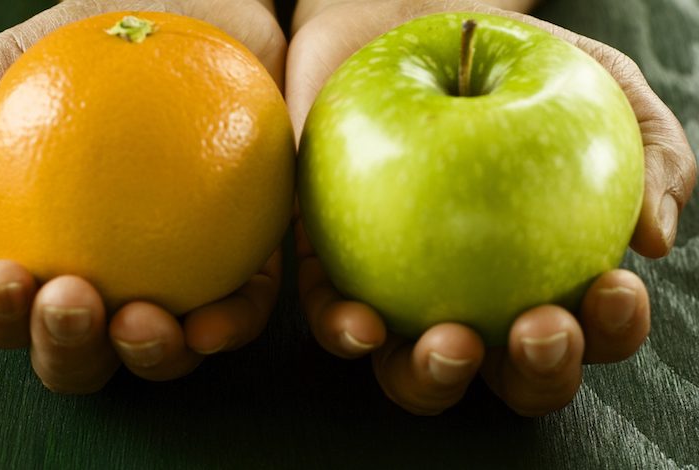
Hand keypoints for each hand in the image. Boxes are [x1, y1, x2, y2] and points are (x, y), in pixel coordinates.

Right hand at [0, 0, 286, 392]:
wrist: (211, 9)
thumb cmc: (103, 33)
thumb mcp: (10, 67)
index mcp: (43, 242)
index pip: (8, 304)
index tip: (9, 275)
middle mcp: (110, 273)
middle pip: (78, 351)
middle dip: (67, 349)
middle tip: (73, 299)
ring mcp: (180, 277)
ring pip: (158, 353)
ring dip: (146, 358)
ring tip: (142, 321)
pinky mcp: (245, 265)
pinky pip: (239, 313)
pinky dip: (227, 328)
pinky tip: (212, 321)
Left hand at [288, 0, 695, 414]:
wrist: (394, 26)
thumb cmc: (498, 59)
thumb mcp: (592, 83)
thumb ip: (648, 148)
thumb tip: (654, 240)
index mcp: (541, 273)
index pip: (588, 329)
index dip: (609, 330)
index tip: (611, 286)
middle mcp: (474, 301)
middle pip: (510, 375)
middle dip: (534, 373)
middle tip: (537, 328)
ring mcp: (401, 297)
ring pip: (417, 374)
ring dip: (436, 378)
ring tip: (451, 342)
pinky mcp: (331, 274)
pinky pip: (334, 321)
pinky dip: (345, 333)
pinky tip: (360, 323)